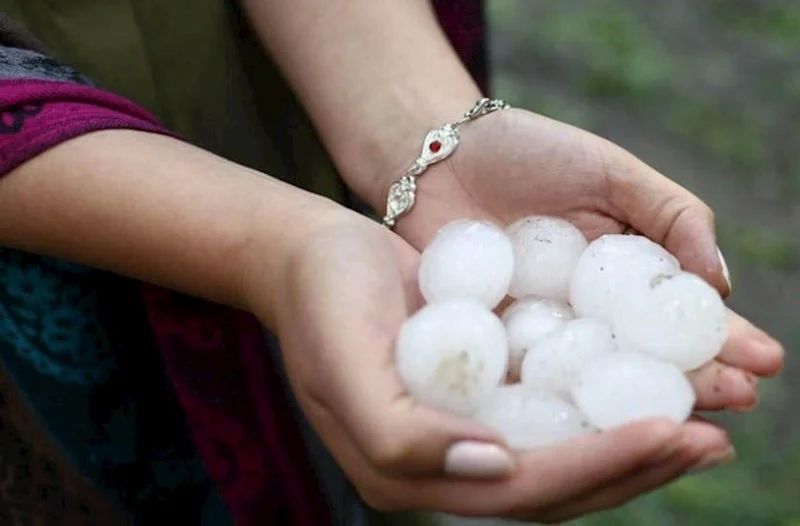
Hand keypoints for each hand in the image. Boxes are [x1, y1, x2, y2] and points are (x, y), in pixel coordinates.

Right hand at [261, 208, 731, 521]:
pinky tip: (650, 386)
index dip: (599, 466)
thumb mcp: (345, 361)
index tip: (670, 431)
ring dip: (633, 442)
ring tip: (702, 422)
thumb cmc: (323, 298)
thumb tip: (497, 466)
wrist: (307, 255)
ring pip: (564, 452)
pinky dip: (604, 404)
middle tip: (711, 437)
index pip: (521, 487)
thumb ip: (404, 434)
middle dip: (636, 465)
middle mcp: (445, 463)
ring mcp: (465, 429)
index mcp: (408, 471)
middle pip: (557, 483)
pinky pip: (552, 410)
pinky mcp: (480, 392)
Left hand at [392, 108, 783, 412]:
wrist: (441, 154)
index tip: (763, 362)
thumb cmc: (532, 153)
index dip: (723, 340)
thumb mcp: (613, 173)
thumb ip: (671, 217)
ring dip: (635, 403)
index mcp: (624, 280)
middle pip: (644, 359)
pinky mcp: (489, 341)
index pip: (680, 318)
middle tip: (739, 402)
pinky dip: (553, 399)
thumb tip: (721, 284)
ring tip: (681, 424)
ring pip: (592, 379)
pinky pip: (523, 375)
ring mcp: (538, 334)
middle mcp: (586, 316)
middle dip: (694, 382)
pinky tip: (586, 422)